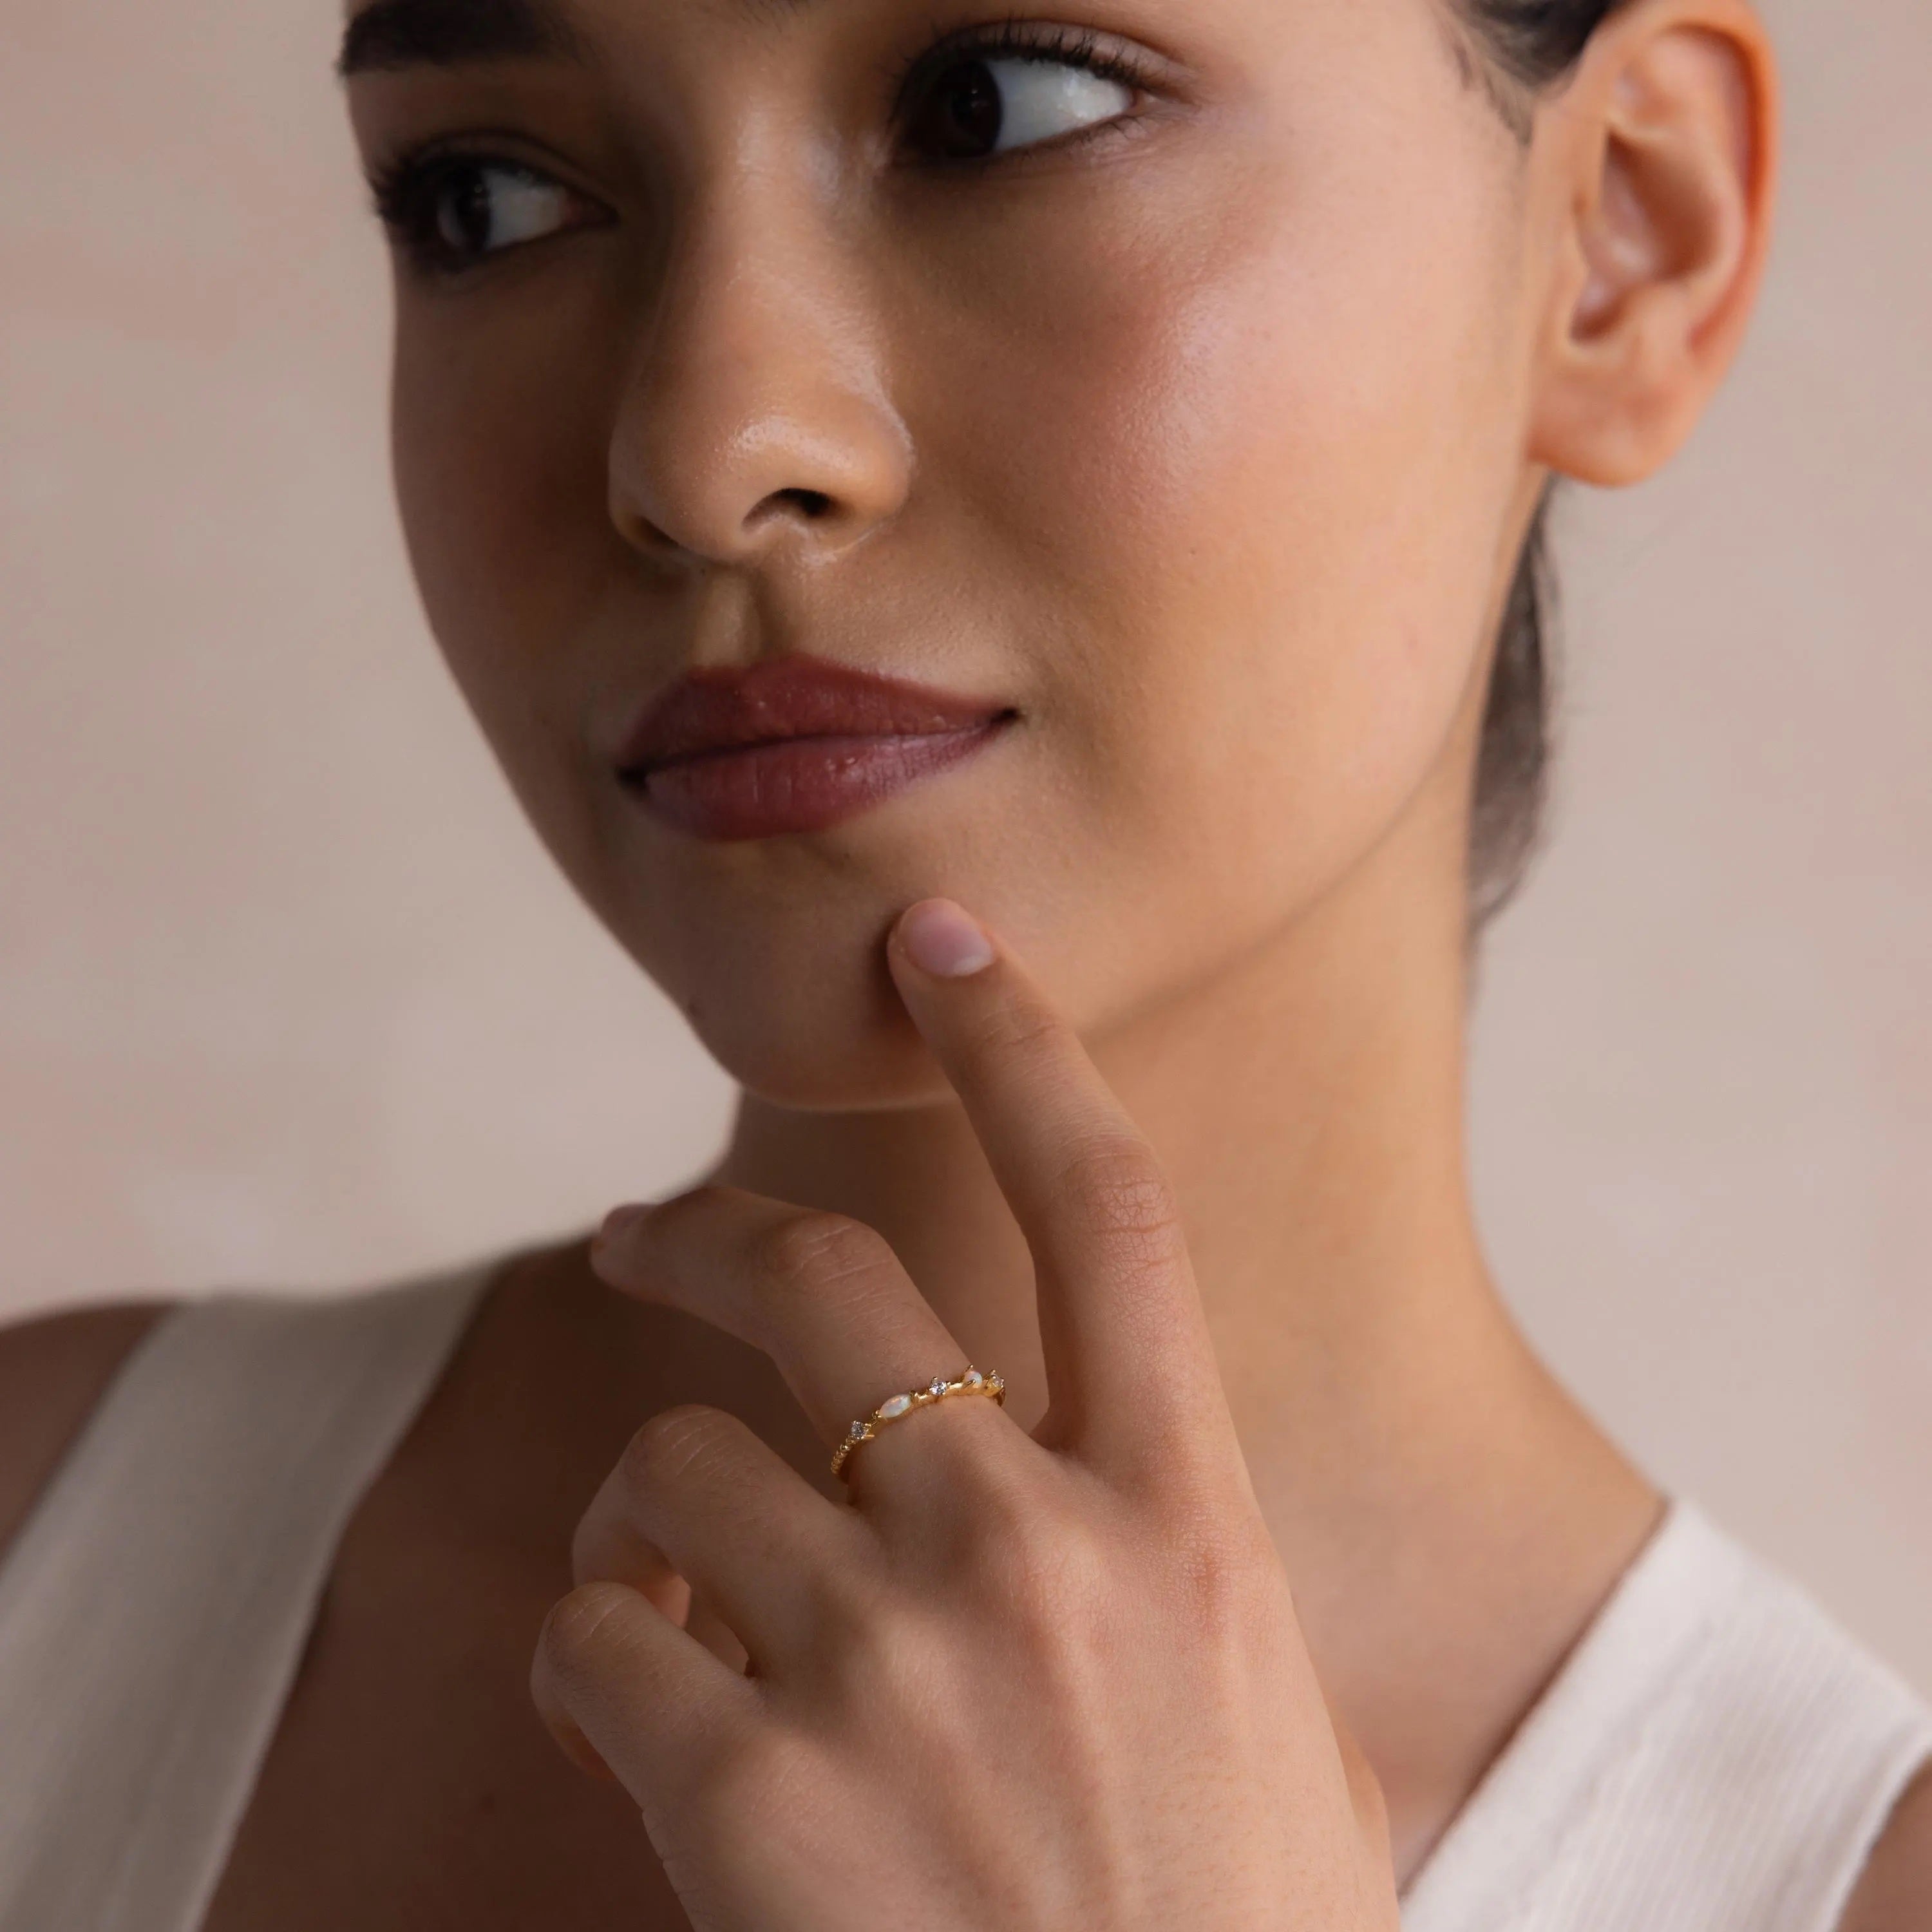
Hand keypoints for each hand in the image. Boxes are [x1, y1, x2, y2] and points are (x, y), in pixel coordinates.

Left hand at [531, 898, 1398, 1931]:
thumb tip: (1076, 1499)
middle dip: (710, 1226)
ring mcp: (890, 1668)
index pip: (1107, 1205)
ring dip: (642, 1510)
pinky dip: (585, 1660)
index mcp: (1188, 1522)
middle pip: (830, 1278)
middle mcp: (1037, 1553)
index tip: (944, 935)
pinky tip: (628, 1723)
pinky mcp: (746, 1803)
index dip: (1022, 1040)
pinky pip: (589, 1641)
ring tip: (659, 1585)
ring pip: (672, 1465)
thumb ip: (1180, 1585)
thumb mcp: (1271, 1732)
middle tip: (646, 1231)